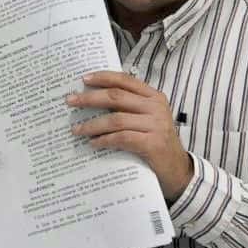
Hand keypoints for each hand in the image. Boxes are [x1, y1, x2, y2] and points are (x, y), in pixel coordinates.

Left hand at [67, 70, 193, 202]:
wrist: (177, 169)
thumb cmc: (156, 142)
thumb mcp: (146, 119)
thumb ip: (129, 107)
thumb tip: (93, 99)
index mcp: (154, 97)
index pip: (125, 80)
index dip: (103, 78)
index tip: (84, 79)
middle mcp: (156, 108)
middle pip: (116, 97)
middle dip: (90, 98)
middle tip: (70, 101)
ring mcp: (156, 125)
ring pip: (116, 119)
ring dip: (92, 124)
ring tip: (76, 129)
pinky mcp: (153, 144)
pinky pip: (122, 138)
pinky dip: (105, 140)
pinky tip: (93, 143)